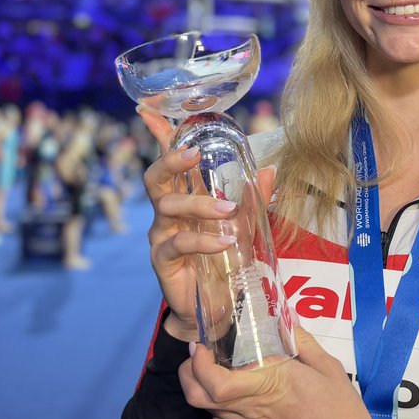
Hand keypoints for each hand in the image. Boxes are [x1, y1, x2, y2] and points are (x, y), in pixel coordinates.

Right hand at [137, 106, 275, 341]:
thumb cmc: (227, 261)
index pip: (169, 159)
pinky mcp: (163, 260)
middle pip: (156, 176)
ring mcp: (163, 234)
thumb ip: (256, 200)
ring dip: (199, 204)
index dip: (159, 134)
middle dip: (171, 159)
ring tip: (228, 211)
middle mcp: (169, 211)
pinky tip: (224, 241)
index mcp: (187, 195)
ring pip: (167, 206)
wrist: (219, 308)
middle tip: (194, 153)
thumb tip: (270, 169)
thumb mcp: (247, 226)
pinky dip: (203, 240)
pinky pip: (178, 242)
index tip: (148, 110)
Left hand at [179, 325, 406, 418]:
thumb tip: (286, 317)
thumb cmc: (343, 414)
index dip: (199, 364)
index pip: (215, 381)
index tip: (201, 347)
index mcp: (270, 384)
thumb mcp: (329, 368)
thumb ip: (303, 341)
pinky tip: (235, 400)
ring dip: (202, 391)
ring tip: (213, 373)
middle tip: (197, 356)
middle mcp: (252, 410)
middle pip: (199, 397)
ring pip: (207, 412)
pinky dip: (219, 410)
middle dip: (188, 374)